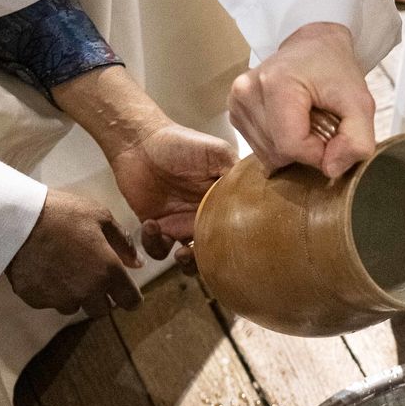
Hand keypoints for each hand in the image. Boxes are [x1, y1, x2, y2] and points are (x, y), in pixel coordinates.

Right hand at [7, 189, 141, 316]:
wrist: (14, 219)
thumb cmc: (62, 213)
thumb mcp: (100, 216)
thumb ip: (123, 243)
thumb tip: (138, 263)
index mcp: (108, 272)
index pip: (130, 302)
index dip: (130, 296)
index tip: (124, 289)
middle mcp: (87, 291)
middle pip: (102, 310)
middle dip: (101, 296)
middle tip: (91, 274)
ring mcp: (59, 298)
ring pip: (74, 307)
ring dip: (75, 295)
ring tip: (64, 269)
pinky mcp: (35, 299)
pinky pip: (49, 303)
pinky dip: (50, 292)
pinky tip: (44, 270)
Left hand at [50, 66, 234, 271]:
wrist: (139, 142)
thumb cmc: (181, 144)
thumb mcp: (218, 153)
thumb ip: (238, 172)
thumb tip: (264, 192)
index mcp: (224, 202)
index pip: (239, 229)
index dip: (240, 243)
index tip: (237, 248)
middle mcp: (206, 217)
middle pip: (216, 251)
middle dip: (213, 262)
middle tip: (208, 256)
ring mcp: (181, 225)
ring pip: (188, 259)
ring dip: (186, 264)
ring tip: (181, 252)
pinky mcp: (157, 228)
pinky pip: (158, 249)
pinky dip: (154, 244)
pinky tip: (151, 224)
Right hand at [227, 22, 374, 177]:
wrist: (314, 46)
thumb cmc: (336, 70)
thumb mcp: (361, 102)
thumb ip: (357, 140)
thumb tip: (331, 169)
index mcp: (275, 83)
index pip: (292, 146)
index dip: (320, 152)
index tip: (333, 134)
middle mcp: (246, 91)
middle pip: (279, 153)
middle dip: (307, 150)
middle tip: (321, 123)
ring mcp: (236, 102)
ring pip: (268, 156)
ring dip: (294, 149)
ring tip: (305, 120)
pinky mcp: (234, 111)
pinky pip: (260, 149)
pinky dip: (281, 144)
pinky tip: (291, 123)